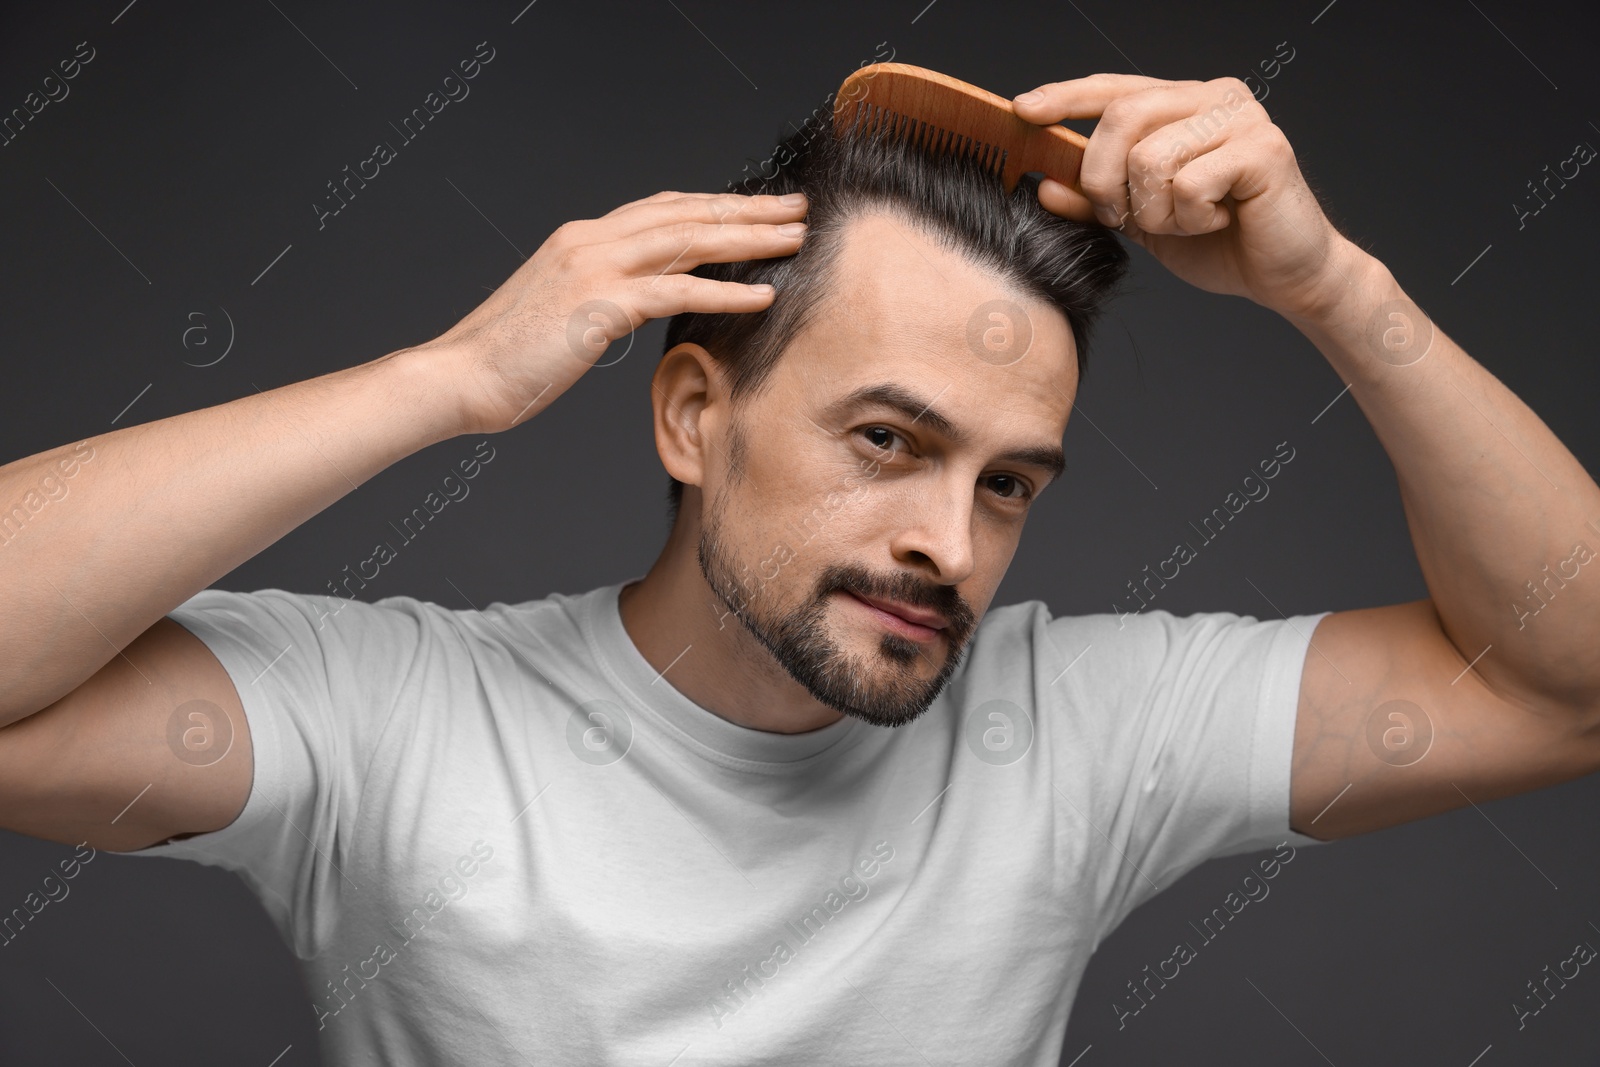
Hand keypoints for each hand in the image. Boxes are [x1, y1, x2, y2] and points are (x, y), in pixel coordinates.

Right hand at [412, 190, 809, 435]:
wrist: (458, 376)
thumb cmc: (505, 360)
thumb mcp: (559, 315)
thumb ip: (598, 299)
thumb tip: (629, 307)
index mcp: (581, 238)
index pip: (663, 208)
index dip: (715, 204)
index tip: (758, 208)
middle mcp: (591, 239)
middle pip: (687, 212)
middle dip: (747, 209)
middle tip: (798, 207)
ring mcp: (594, 266)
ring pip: (690, 240)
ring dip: (749, 238)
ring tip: (795, 239)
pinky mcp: (599, 303)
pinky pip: (677, 291)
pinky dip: (725, 292)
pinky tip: (763, 296)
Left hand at [1011, 73, 1357, 320]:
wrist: (1284, 278)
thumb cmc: (1219, 243)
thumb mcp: (1141, 222)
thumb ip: (1095, 200)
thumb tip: (1043, 183)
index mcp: (1185, 103)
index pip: (1115, 89)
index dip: (1066, 97)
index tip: (1023, 110)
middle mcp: (1214, 97)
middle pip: (1123, 118)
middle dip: (1103, 178)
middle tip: (1122, 215)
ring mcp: (1242, 118)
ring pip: (1150, 157)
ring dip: (1154, 210)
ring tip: (1186, 221)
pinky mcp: (1263, 149)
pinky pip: (1188, 185)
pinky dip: (1191, 218)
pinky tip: (1218, 221)